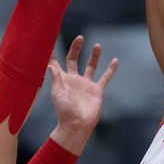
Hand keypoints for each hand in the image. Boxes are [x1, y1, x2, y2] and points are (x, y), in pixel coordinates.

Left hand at [46, 36, 117, 154]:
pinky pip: (105, 77)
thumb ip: (55, 78)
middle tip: (80, 37)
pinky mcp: (96, 90)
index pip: (55, 62)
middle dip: (76, 48)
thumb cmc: (64, 111)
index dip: (52, 52)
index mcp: (62, 79)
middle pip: (73, 59)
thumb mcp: (57, 93)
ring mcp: (86, 84)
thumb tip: (49, 64)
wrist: (77, 126)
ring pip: (90, 66)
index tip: (50, 39)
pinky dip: (110, 69)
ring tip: (97, 45)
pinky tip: (115, 60)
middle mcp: (74, 79)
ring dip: (94, 56)